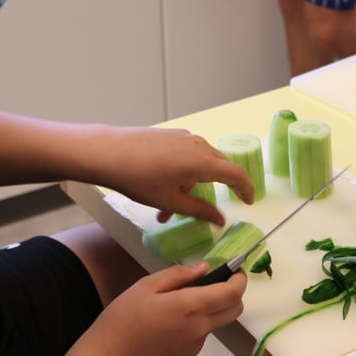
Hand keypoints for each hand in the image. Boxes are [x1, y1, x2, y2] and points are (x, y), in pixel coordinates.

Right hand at [44, 262, 246, 355]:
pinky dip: (196, 324)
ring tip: (181, 302)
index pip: (233, 292)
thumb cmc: (123, 319)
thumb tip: (204, 268)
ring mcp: (196, 345)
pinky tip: (171, 322)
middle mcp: (200, 328)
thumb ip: (179, 274)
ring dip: (212, 308)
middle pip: (235, 309)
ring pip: (217, 322)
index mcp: (192, 306)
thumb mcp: (146, 286)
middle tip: (217, 281)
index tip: (235, 269)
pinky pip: (201, 335)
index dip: (239, 278)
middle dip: (233, 293)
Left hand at [91, 127, 254, 225]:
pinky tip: (164, 187)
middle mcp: (199, 145)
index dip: (246, 189)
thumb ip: (200, 210)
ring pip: (202, 162)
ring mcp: (185, 137)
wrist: (107, 152)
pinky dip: (184, 173)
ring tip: (169, 208)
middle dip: (218, 189)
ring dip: (194, 185)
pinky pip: (188, 154)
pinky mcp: (171, 135)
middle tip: (213, 207)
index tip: (248, 200)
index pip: (236, 174)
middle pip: (221, 167)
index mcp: (203, 162)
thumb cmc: (138, 179)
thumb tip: (220, 219)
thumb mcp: (172, 200)